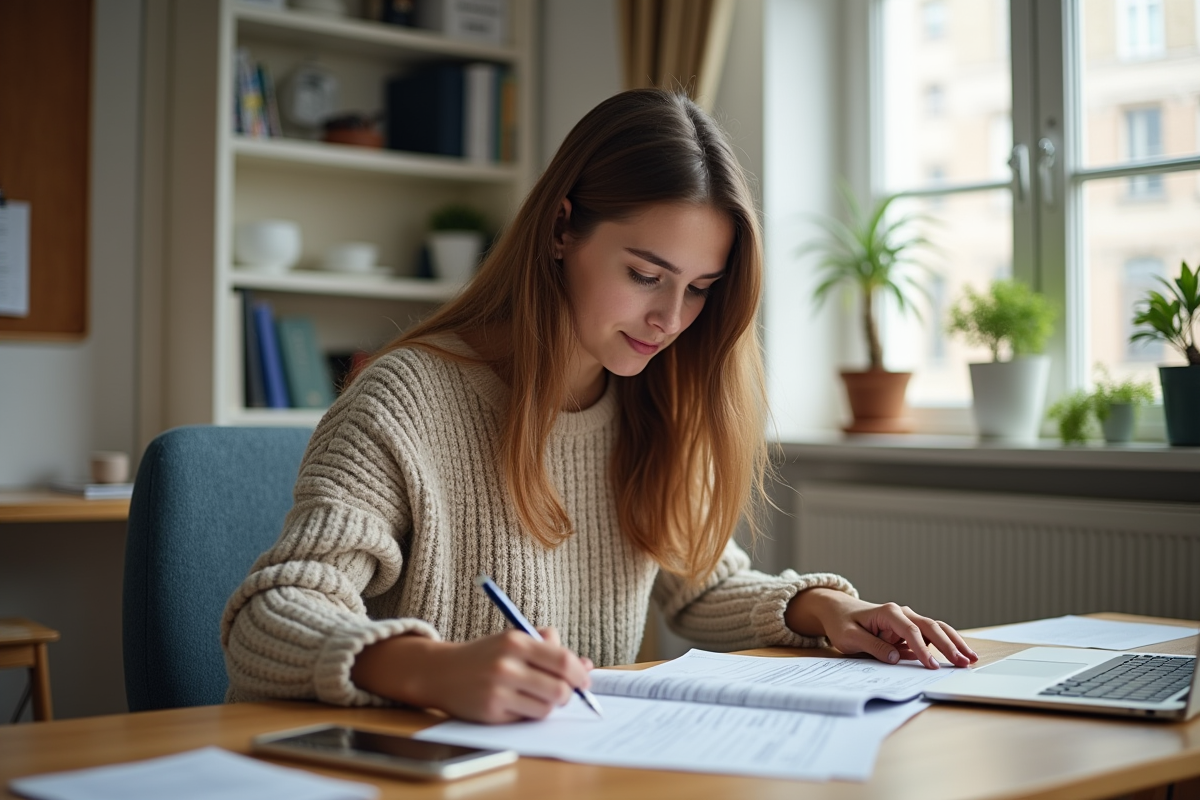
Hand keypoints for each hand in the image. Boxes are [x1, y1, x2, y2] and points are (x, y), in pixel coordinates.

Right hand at [351, 628, 593, 722]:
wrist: (441, 671)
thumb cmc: (485, 655)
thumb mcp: (514, 638)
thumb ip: (549, 646)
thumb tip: (586, 666)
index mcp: (517, 641)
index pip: (563, 661)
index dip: (580, 674)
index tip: (584, 680)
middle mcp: (507, 665)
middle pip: (560, 689)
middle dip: (568, 695)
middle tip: (564, 693)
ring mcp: (498, 690)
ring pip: (546, 708)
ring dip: (548, 706)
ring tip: (536, 696)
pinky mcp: (491, 712)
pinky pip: (527, 718)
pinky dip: (529, 713)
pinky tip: (516, 703)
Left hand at [785, 588, 978, 668]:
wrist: (839, 611)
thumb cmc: (843, 623)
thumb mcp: (850, 636)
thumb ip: (872, 646)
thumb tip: (895, 658)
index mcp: (888, 612)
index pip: (910, 631)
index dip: (922, 649)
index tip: (931, 666)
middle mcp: (902, 613)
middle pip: (931, 627)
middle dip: (949, 645)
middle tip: (963, 662)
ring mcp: (908, 620)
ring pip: (936, 629)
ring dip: (954, 643)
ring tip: (970, 658)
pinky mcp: (910, 629)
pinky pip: (931, 636)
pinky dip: (947, 644)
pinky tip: (959, 655)